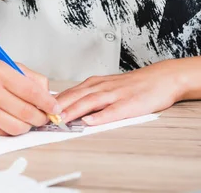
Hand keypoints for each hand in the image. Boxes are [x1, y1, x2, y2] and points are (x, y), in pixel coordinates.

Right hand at [0, 47, 59, 135]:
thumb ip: (27, 77)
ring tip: (30, 119)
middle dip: (41, 117)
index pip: (30, 92)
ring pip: (15, 127)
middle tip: (46, 116)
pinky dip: (12, 129)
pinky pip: (1, 132)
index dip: (47, 103)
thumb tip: (47, 94)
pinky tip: (13, 120)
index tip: (55, 107)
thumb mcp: (4, 62)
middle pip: (25, 112)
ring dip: (28, 126)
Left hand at [56, 60, 181, 125]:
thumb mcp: (109, 86)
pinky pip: (113, 111)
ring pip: (90, 102)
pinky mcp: (129, 104)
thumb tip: (69, 106)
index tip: (40, 109)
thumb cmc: (134, 85)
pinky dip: (100, 117)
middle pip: (76, 96)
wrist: (161, 78)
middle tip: (44, 116)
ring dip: (74, 111)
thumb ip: (90, 95)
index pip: (70, 92)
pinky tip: (90, 122)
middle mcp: (103, 86)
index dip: (55, 102)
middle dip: (59, 107)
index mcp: (96, 83)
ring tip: (60, 119)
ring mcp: (116, 94)